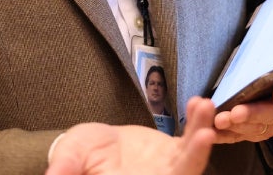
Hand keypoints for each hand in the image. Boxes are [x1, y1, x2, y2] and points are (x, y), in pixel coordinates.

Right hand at [45, 96, 214, 174]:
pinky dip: (196, 122)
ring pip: (192, 158)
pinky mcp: (175, 153)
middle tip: (206, 133)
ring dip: (201, 133)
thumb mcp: (70, 158)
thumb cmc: (79, 158)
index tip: (183, 160)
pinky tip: (198, 104)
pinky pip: (191, 140)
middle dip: (196, 156)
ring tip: (204, 107)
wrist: (93, 150)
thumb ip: (66, 167)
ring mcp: (168, 170)